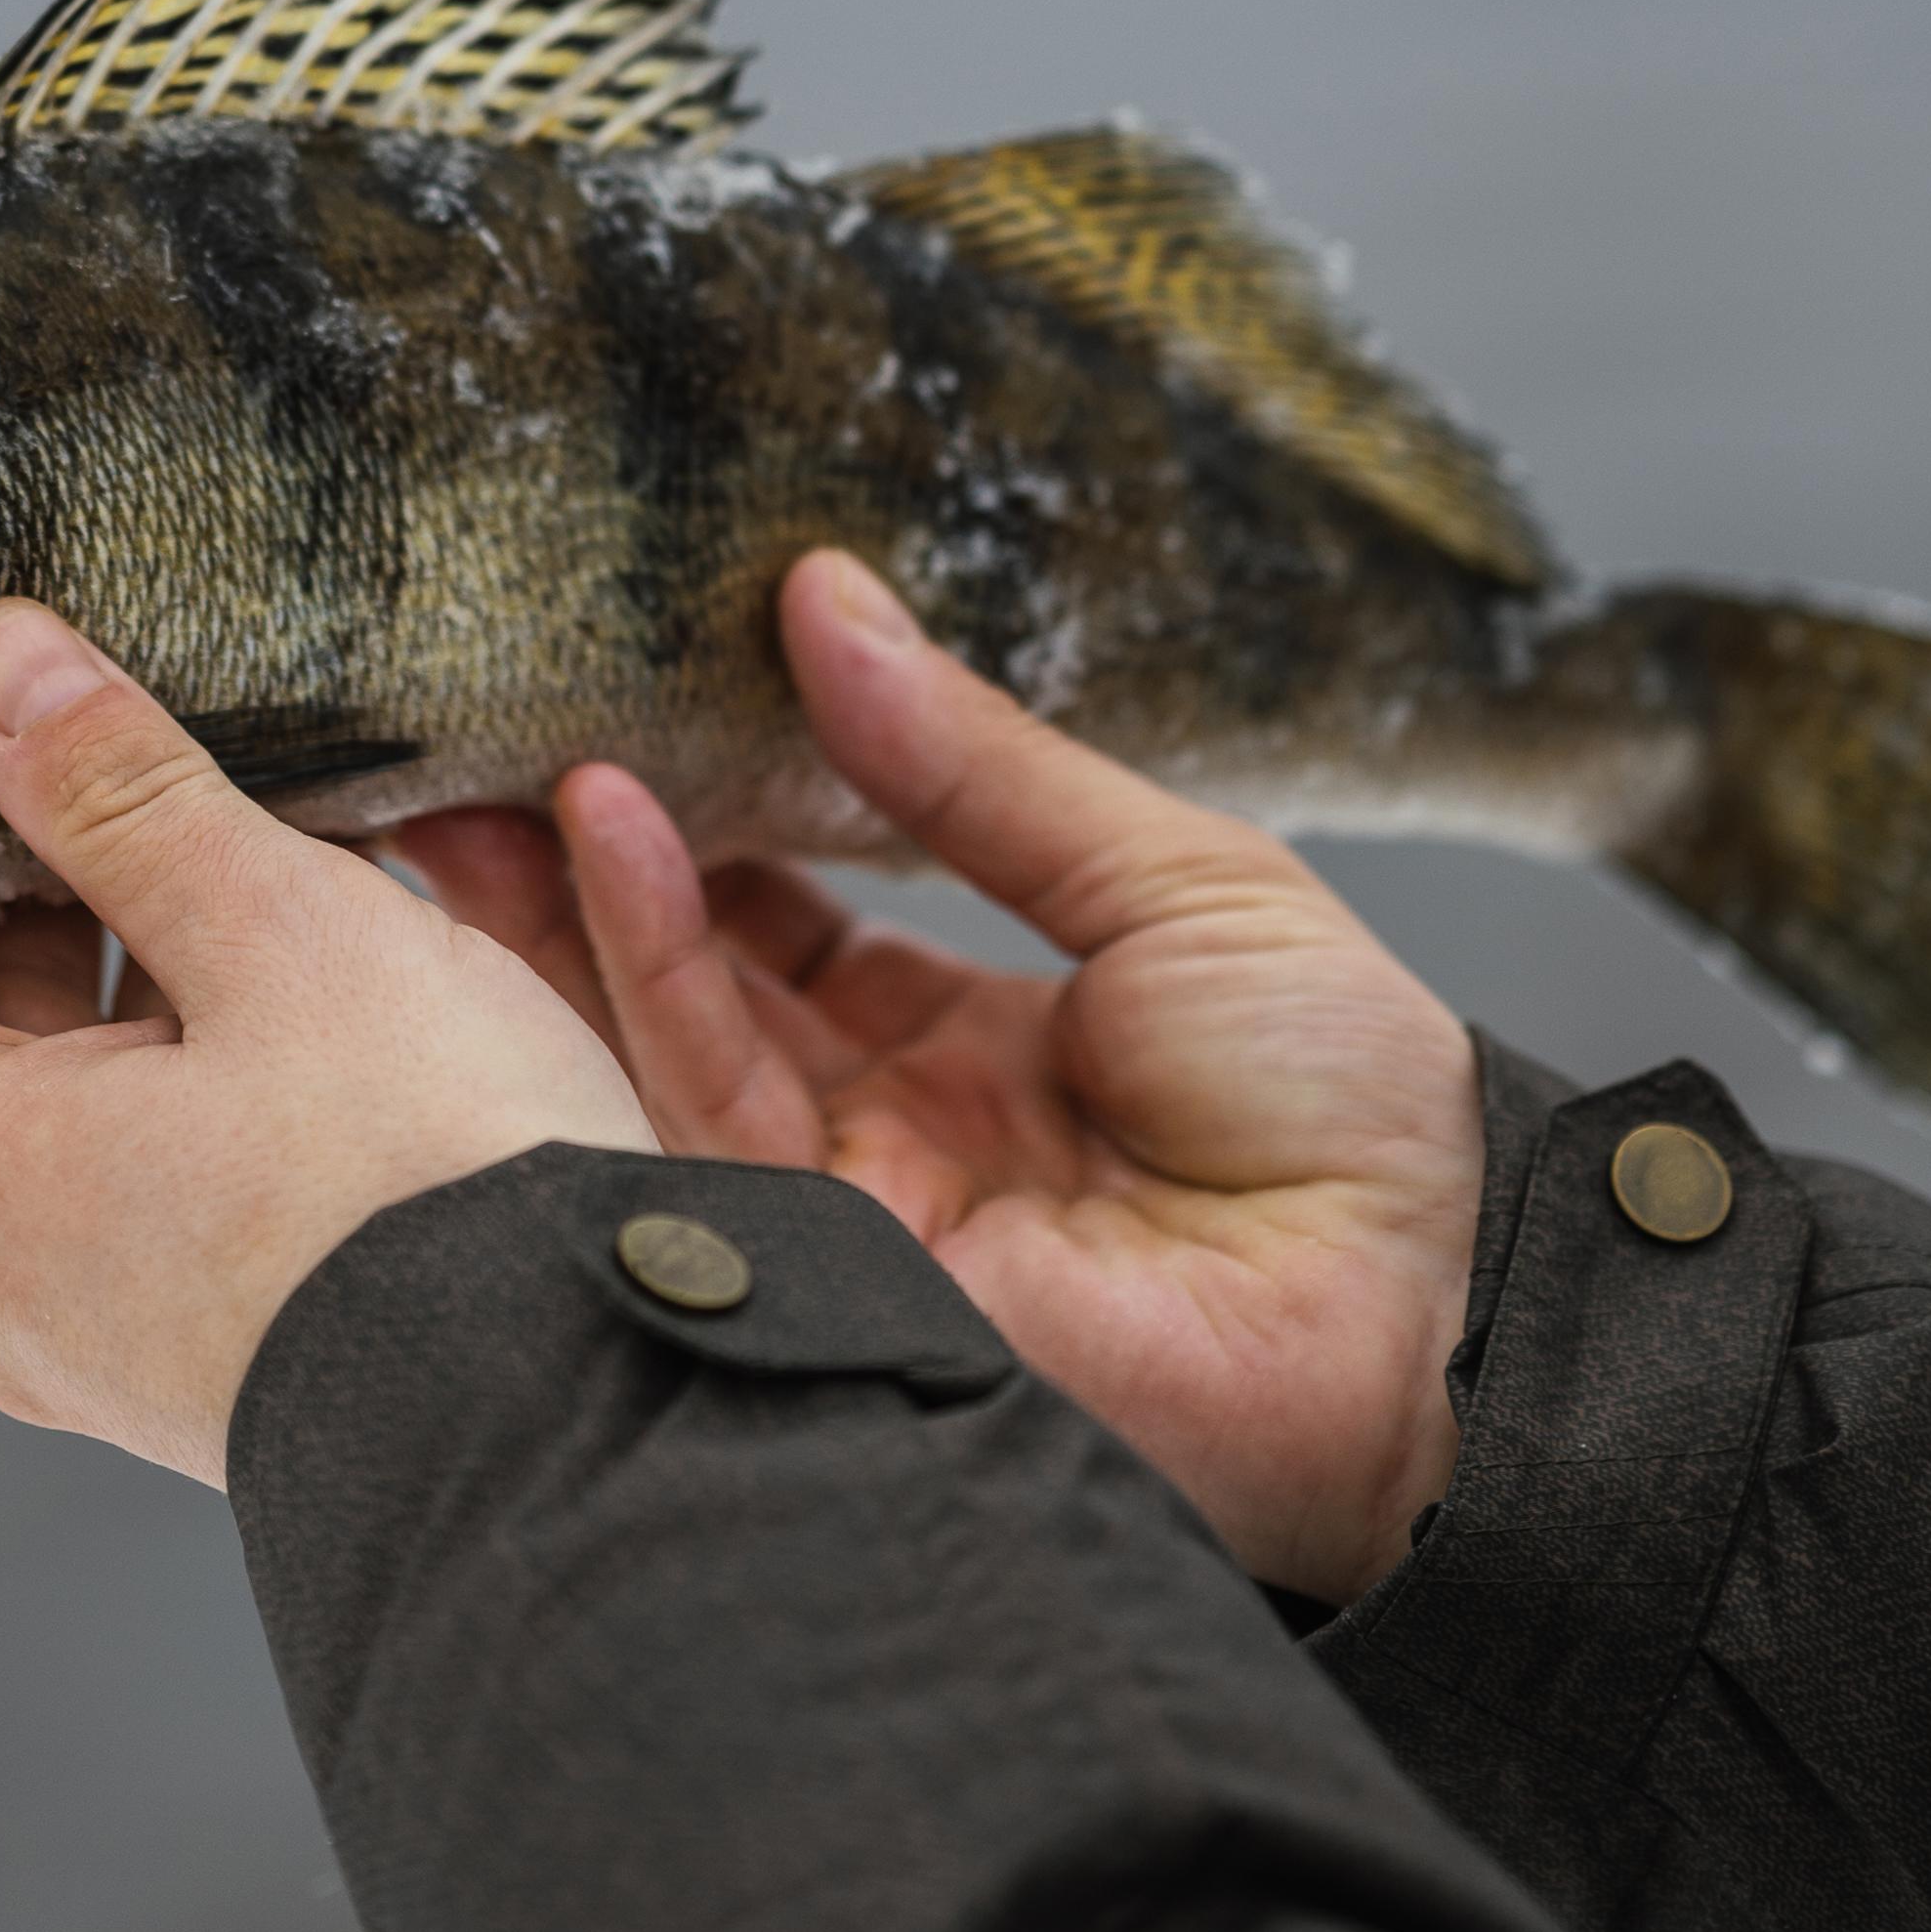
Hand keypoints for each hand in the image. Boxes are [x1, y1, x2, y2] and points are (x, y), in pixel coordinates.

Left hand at [0, 602, 650, 1482]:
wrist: (584, 1427)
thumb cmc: (423, 1181)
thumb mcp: (276, 928)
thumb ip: (125, 795)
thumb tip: (1, 671)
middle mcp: (3, 1287)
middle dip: (44, 903)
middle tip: (141, 776)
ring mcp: (107, 1350)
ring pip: (81, 1121)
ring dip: (148, 992)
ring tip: (266, 877)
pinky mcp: (215, 1376)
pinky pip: (168, 1198)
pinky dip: (209, 1090)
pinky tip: (326, 1009)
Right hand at [399, 552, 1481, 1602]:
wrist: (1431, 1327)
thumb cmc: (1363, 1122)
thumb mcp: (1178, 881)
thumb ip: (982, 769)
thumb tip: (831, 605)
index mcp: (989, 1050)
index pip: (801, 925)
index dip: (714, 819)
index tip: (637, 698)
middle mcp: (896, 1136)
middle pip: (704, 984)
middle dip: (593, 863)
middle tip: (499, 730)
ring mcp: (854, 1211)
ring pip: (666, 1039)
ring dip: (578, 894)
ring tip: (503, 761)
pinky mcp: (832, 1266)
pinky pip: (699, 1104)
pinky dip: (636, 962)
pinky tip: (600, 833)